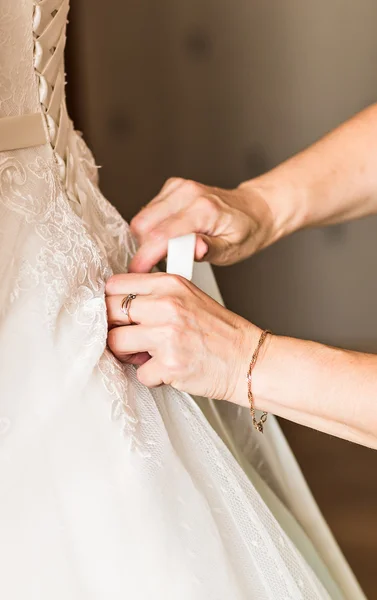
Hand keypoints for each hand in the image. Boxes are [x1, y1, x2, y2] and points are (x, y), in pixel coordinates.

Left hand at [106, 272, 260, 403]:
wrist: (248, 360)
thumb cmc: (219, 333)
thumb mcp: (189, 298)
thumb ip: (155, 296)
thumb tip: (118, 305)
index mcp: (170, 284)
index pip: (116, 285)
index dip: (111, 302)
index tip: (117, 315)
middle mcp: (166, 305)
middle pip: (110, 312)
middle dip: (116, 328)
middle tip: (131, 338)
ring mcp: (167, 334)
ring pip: (116, 342)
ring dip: (128, 353)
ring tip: (149, 355)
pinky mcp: (169, 364)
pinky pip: (139, 372)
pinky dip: (152, 376)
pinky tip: (169, 369)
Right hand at [129, 177, 276, 272]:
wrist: (254, 210)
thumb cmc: (245, 232)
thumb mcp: (232, 249)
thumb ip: (210, 249)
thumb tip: (192, 249)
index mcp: (203, 209)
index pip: (160, 235)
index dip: (144, 258)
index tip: (138, 274)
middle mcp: (187, 192)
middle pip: (143, 224)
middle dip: (145, 249)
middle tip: (161, 264)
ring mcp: (178, 187)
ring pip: (142, 217)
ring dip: (148, 239)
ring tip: (170, 250)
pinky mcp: (172, 187)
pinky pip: (148, 211)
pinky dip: (153, 228)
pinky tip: (170, 236)